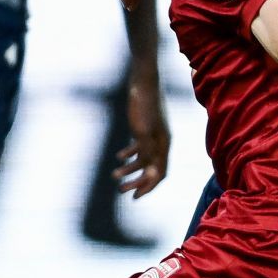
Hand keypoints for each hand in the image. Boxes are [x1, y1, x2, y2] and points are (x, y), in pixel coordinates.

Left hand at [114, 70, 169, 197]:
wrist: (142, 79)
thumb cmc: (143, 105)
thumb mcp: (142, 131)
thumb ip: (147, 152)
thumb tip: (150, 173)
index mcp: (163, 144)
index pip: (159, 173)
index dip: (147, 187)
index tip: (134, 198)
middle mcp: (161, 142)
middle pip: (151, 169)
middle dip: (137, 182)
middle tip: (121, 190)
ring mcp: (153, 134)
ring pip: (143, 159)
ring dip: (130, 169)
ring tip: (114, 175)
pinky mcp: (144, 126)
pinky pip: (138, 146)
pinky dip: (129, 154)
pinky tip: (118, 157)